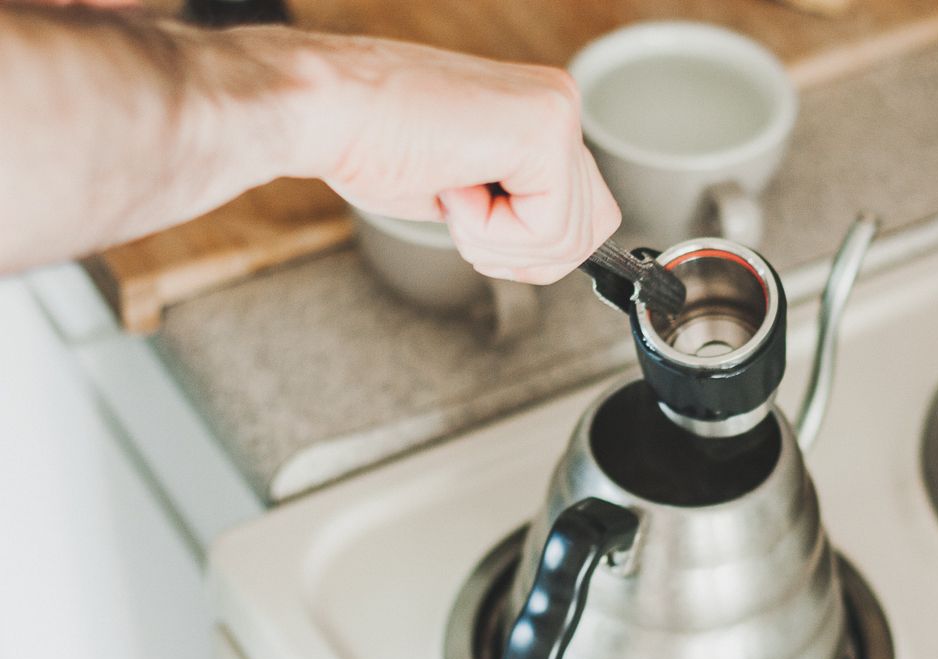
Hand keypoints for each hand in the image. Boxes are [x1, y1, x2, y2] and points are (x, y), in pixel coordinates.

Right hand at [295, 37, 619, 284]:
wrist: (324, 111)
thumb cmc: (370, 143)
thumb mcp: (467, 192)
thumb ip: (518, 207)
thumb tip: (549, 250)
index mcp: (542, 113)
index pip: (586, 215)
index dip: (534, 249)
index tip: (477, 227)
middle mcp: (558, 104)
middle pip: (591, 231)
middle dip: (523, 252)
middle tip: (464, 215)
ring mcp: (557, 111)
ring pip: (571, 237)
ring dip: (496, 240)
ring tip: (451, 189)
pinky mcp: (545, 129)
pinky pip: (546, 228)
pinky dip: (489, 230)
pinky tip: (452, 181)